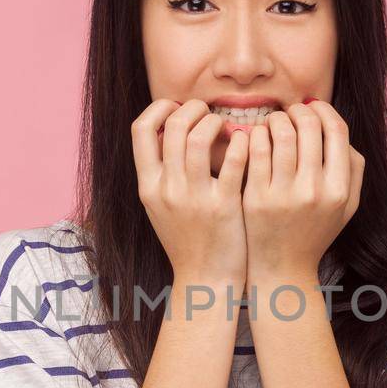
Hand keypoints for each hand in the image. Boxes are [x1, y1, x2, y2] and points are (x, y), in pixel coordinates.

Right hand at [132, 99, 250, 284]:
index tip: (177, 108)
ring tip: (226, 126)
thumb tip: (170, 131)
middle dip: (193, 108)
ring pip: (199, 136)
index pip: (140, 129)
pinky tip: (246, 144)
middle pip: (172, 126)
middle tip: (208, 112)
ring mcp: (193, 198)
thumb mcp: (161, 206)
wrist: (205, 280)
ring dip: (216, 121)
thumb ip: (161, 172)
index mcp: (148, 186)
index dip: (159, 108)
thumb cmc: (187, 240)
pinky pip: (233, 159)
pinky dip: (241, 143)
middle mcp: (166, 189)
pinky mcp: (223, 206)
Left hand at [241, 99, 362, 278]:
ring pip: (280, 133)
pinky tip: (257, 138)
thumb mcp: (346, 206)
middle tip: (289, 113)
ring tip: (273, 123)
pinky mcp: (256, 198)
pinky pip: (256, 150)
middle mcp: (314, 191)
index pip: (336, 130)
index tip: (312, 108)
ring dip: (276, 119)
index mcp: (339, 190)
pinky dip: (257, 135)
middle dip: (297, 110)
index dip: (323, 110)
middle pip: (308, 126)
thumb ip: (354, 169)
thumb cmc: (314, 232)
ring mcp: (284, 194)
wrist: (282, 269)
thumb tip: (339, 130)